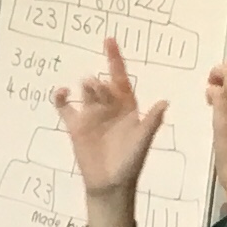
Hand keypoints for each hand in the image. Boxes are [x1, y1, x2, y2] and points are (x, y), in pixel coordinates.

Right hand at [53, 39, 166, 226]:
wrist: (110, 185)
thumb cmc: (130, 163)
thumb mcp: (142, 142)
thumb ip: (152, 122)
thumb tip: (165, 102)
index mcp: (127, 107)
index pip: (120, 78)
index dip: (115, 60)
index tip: (109, 40)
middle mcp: (109, 107)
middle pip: (102, 85)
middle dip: (100, 83)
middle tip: (97, 86)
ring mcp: (91, 115)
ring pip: (85, 92)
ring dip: (86, 87)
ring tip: (86, 87)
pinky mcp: (76, 126)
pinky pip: (65, 107)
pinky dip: (61, 98)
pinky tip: (62, 93)